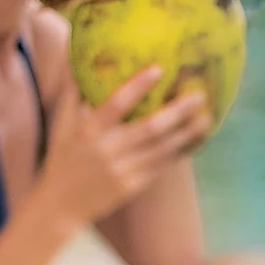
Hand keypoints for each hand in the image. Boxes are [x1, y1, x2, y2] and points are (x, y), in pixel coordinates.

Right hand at [40, 75, 210, 227]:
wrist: (58, 206)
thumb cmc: (61, 158)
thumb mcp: (61, 124)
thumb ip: (72, 91)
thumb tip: (78, 58)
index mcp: (88, 131)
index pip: (116, 104)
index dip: (138, 86)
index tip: (159, 69)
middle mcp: (107, 150)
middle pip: (150, 128)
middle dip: (177, 111)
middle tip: (199, 95)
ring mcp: (121, 171)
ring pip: (162, 150)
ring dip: (187, 134)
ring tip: (207, 119)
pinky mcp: (132, 188)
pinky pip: (161, 167)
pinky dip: (179, 153)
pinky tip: (193, 141)